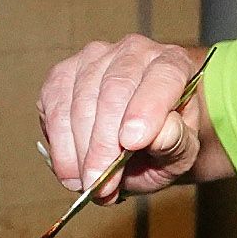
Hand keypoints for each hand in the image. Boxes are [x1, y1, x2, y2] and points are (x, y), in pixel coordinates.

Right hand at [38, 35, 208, 201]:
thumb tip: (160, 133)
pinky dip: (60, 145)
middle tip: (101, 185)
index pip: (163, 77)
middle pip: (114, 91)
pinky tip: (72, 170)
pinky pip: (54, 108)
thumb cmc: (165, 140)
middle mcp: (133, 51)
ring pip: (79, 101)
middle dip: (103, 144)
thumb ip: (176, 142)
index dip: (147, 108)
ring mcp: (94, 58)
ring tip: (90, 184)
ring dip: (80, 150)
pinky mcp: (62, 74)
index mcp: (173, 64)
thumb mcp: (183, 151)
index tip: (133, 142)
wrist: (142, 135)